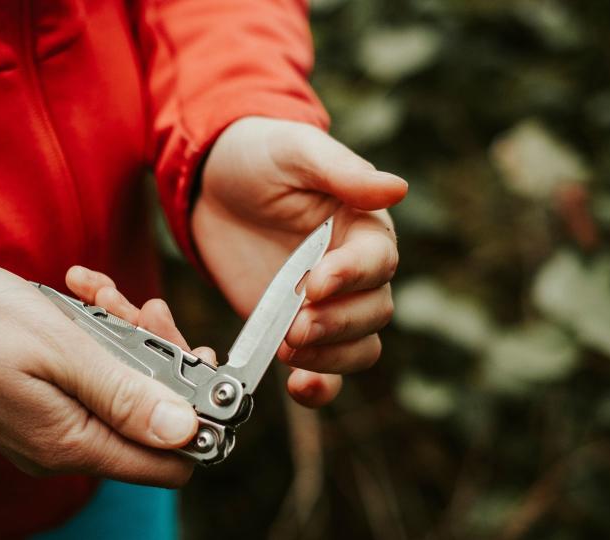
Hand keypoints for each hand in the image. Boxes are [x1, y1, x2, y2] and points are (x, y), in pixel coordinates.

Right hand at [0, 262, 205, 486]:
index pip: (170, 459)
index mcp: (72, 443)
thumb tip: (186, 431)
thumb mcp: (59, 348)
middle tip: (140, 308)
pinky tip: (81, 298)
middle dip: (159, 355)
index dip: (195, 411)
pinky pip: (93, 377)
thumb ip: (125, 394)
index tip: (193, 355)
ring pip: (124, 388)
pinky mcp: (43, 405)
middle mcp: (66, 448)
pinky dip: (98, 336)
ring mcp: (53, 428)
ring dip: (126, 335)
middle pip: (152, 418)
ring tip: (99, 294)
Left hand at [194, 117, 407, 406]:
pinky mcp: (295, 328)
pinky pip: (325, 370)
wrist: (211, 182)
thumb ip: (341, 172)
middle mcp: (355, 272)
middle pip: (373, 314)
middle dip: (336, 323)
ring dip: (330, 356)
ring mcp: (326, 305)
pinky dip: (320, 385)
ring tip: (289, 345)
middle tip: (294, 323)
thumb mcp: (296, 152)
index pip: (378, 263)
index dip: (351, 277)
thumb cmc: (260, 156)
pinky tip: (298, 386)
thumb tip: (398, 188)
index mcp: (365, 227)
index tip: (315, 282)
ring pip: (358, 348)